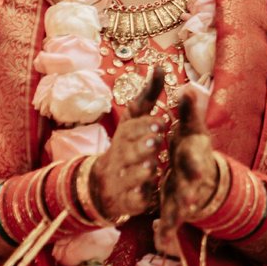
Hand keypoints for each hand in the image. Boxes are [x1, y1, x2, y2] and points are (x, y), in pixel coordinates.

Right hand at [88, 73, 163, 221]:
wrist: (103, 182)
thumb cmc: (127, 143)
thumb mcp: (135, 118)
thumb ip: (149, 95)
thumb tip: (160, 66)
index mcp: (125, 135)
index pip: (133, 128)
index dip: (146, 126)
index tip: (163, 122)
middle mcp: (120, 156)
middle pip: (130, 151)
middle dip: (142, 146)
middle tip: (156, 142)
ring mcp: (121, 178)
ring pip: (130, 175)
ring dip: (139, 171)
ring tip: (151, 167)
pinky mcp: (126, 200)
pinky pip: (131, 200)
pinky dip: (139, 198)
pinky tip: (148, 195)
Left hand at [159, 89, 219, 233]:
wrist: (199, 169)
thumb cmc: (193, 144)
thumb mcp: (192, 126)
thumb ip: (190, 110)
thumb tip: (188, 88)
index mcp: (196, 155)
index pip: (197, 158)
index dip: (197, 164)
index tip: (196, 168)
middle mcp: (192, 176)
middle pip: (192, 187)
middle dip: (189, 194)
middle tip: (187, 202)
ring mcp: (184, 193)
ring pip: (181, 207)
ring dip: (177, 216)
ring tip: (170, 227)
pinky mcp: (175, 206)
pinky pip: (171, 219)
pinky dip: (167, 229)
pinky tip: (161, 238)